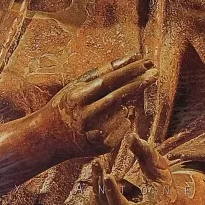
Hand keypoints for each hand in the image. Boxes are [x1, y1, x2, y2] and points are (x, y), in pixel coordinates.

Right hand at [38, 55, 157, 159]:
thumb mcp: (77, 85)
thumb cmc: (67, 104)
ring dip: (125, 103)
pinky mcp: (103, 146)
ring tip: (107, 107)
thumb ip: (103, 72)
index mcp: (77, 97)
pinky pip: (124, 125)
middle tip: (155, 72)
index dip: (128, 70)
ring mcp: (94, 133)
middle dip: (139, 82)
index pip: (108, 80)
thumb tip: (130, 58)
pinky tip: (109, 119)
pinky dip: (123, 118)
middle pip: (118, 95)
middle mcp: (85, 116)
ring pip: (123, 111)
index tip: (145, 60)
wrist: (48, 139)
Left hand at [90, 133, 179, 204]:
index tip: (108, 176)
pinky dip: (97, 189)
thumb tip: (131, 137)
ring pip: (98, 204)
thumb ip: (147, 153)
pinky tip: (100, 176)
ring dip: (97, 183)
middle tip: (98, 163)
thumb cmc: (164, 190)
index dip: (114, 194)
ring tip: (98, 165)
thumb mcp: (160, 169)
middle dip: (101, 182)